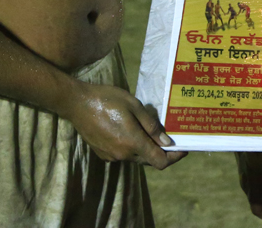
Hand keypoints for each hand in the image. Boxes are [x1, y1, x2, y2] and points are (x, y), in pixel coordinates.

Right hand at [66, 82, 186, 169]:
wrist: (77, 103)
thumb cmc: (107, 99)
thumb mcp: (134, 106)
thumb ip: (151, 126)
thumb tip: (167, 142)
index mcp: (133, 143)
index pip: (160, 162)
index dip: (174, 157)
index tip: (183, 148)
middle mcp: (123, 154)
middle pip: (149, 160)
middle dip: (161, 151)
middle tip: (169, 136)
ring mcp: (112, 156)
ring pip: (136, 157)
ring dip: (145, 148)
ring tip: (149, 129)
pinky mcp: (103, 154)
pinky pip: (124, 154)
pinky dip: (131, 146)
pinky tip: (130, 130)